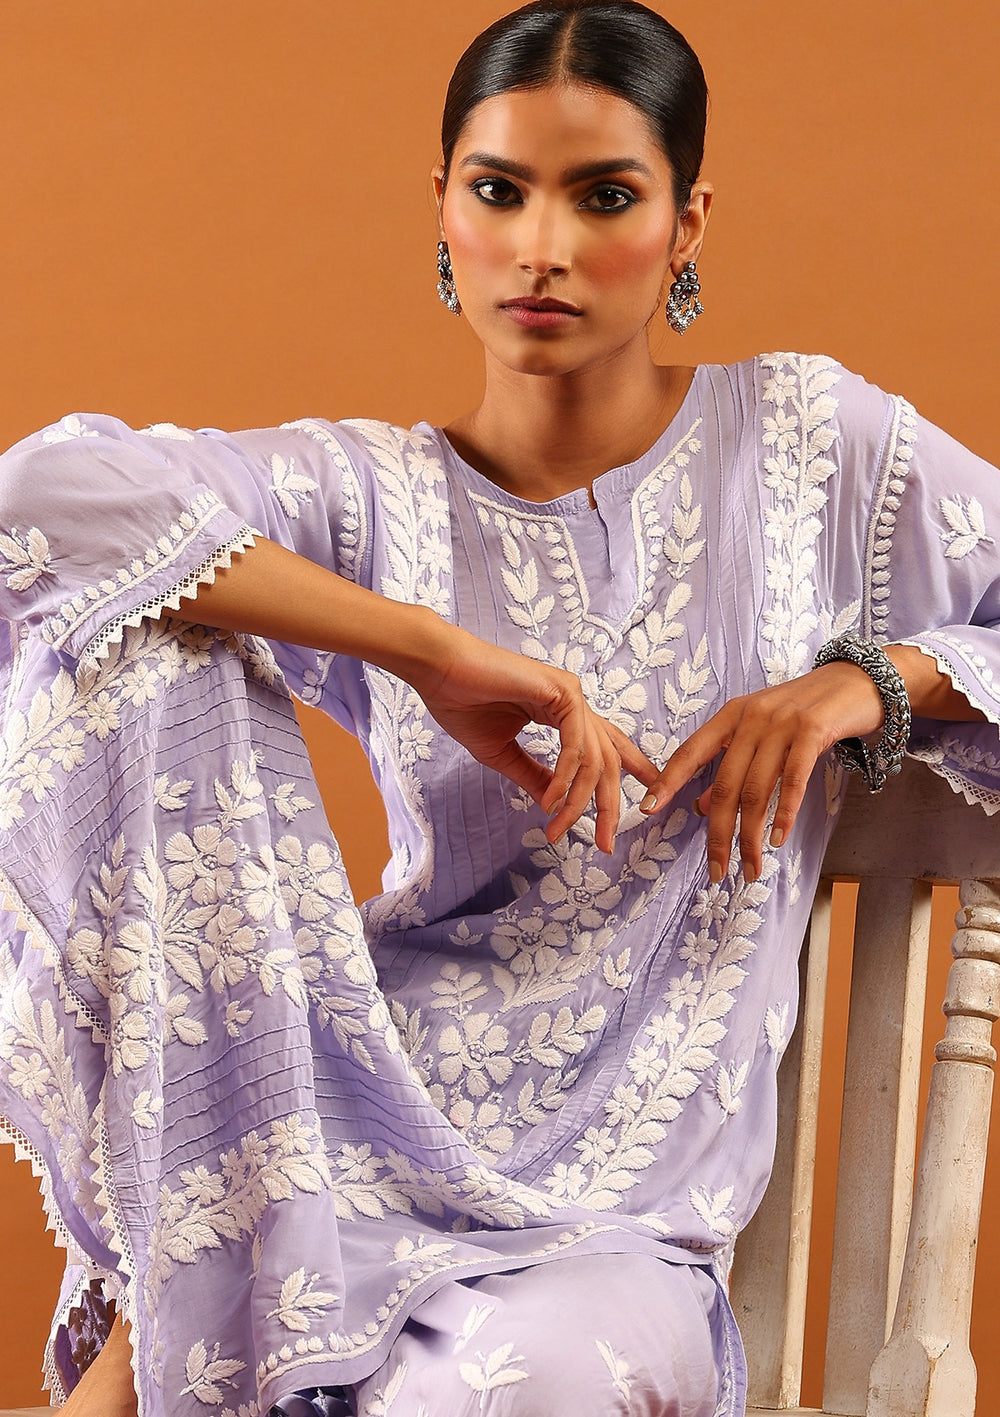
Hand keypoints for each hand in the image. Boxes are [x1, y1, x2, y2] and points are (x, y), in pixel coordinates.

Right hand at [407, 625, 658, 853]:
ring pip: (593, 758)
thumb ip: (533, 777)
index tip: (647, 802)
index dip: (631, 773)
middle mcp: (574, 702)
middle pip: (608, 760)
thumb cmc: (463, 703)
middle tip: (606, 843)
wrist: (438, 671)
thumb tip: (556, 805)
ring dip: (579, 800)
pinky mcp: (561, 691)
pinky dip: (566, 777)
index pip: (606, 747)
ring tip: (559, 828)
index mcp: (564, 713)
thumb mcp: (503, 753)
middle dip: (610, 805)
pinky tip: (552, 800)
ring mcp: (571, 694)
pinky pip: (576, 745)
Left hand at [638, 662, 884, 881]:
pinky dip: (783, 814)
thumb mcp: (762, 732)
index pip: (691, 751)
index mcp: (732, 715)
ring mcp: (782, 723)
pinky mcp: (813, 730)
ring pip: (756, 790)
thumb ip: (732, 765)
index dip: (668, 781)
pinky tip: (777, 839)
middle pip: (725, 785)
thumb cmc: (806, 711)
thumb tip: (701, 807)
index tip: (649, 809)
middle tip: (717, 871)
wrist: (857, 681)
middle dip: (718, 833)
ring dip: (751, 836)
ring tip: (751, 868)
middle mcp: (751, 717)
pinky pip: (792, 780)